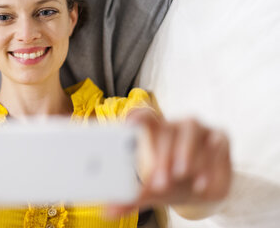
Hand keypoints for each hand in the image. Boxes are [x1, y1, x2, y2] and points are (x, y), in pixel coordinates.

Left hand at [106, 108, 231, 216]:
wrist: (202, 191)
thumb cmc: (172, 182)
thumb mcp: (151, 191)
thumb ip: (132, 198)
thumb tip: (109, 212)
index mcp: (154, 131)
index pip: (143, 116)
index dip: (136, 117)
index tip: (129, 125)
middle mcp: (175, 126)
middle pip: (166, 129)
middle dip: (163, 155)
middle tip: (159, 180)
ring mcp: (198, 129)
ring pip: (190, 130)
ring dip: (185, 151)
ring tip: (180, 174)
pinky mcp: (219, 137)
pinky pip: (215, 142)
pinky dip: (209, 162)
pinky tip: (200, 183)